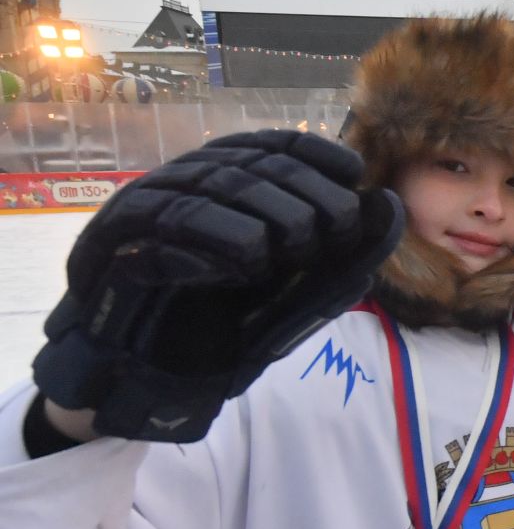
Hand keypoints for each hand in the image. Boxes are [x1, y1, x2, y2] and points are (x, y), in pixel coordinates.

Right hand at [32, 130, 401, 441]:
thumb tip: (388, 207)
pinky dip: (206, 238)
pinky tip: (240, 263)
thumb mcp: (301, 295)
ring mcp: (145, 206)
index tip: (352, 172)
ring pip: (207, 184)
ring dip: (258, 215)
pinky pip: (158, 220)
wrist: (156, 383)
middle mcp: (186, 185)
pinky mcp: (111, 240)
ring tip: (280, 254)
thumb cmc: (229, 327)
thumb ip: (344, 256)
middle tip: (329, 233)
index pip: (272, 145)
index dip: (314, 152)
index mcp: (229, 186)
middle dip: (300, 193)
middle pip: (249, 163)